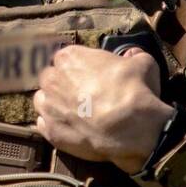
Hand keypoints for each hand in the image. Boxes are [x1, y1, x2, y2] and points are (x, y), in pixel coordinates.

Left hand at [34, 45, 173, 173]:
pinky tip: (70, 129)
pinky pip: (44, 125)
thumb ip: (133, 57)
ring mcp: (48, 106)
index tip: (89, 76)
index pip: (66, 58)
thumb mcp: (142, 64)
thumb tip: (133, 55)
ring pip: (43, 101)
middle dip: (63, 86)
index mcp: (70, 57)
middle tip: (82, 96)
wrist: (129, 126)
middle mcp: (52, 78)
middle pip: (51, 79)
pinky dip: (54, 126)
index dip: (78, 68)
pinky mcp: (49, 131)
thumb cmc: (134, 89)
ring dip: (54, 105)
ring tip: (74, 114)